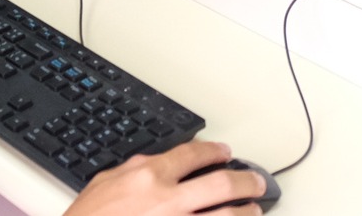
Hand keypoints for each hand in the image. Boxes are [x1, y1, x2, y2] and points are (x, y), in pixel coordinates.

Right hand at [65, 142, 267, 215]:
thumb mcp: (104, 183)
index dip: (215, 152)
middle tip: (257, 182)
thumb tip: (157, 163)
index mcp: (148, 177)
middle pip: (221, 185)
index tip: (226, 153)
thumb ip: (134, 171)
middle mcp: (168, 201)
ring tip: (254, 210)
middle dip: (245, 182)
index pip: (192, 155)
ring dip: (246, 213)